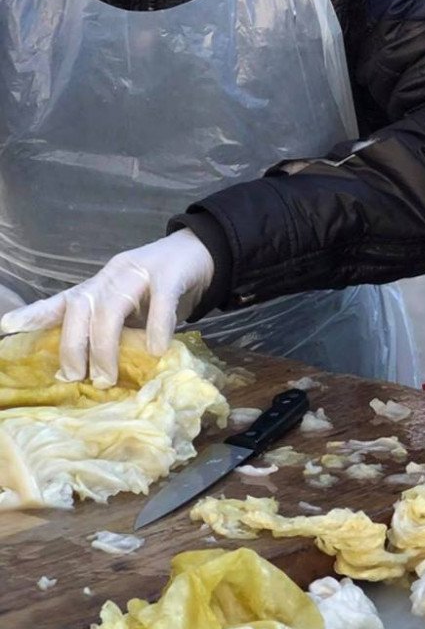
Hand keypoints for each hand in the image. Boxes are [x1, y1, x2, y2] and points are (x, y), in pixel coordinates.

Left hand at [0, 229, 213, 384]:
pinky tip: (157, 350)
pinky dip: (157, 328)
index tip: (8, 327)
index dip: (35, 313)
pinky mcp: (171, 273)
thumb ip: (114, 328)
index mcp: (100, 283)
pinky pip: (160, 301)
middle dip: (74, 346)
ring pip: (111, 306)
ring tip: (108, 377)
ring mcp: (142, 270)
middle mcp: (114, 274)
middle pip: (81, 306)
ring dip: (105, 346)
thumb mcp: (132, 304)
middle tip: (77, 378)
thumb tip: (91, 371)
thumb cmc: (162, 286)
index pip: (64, 299)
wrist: (202, 250)